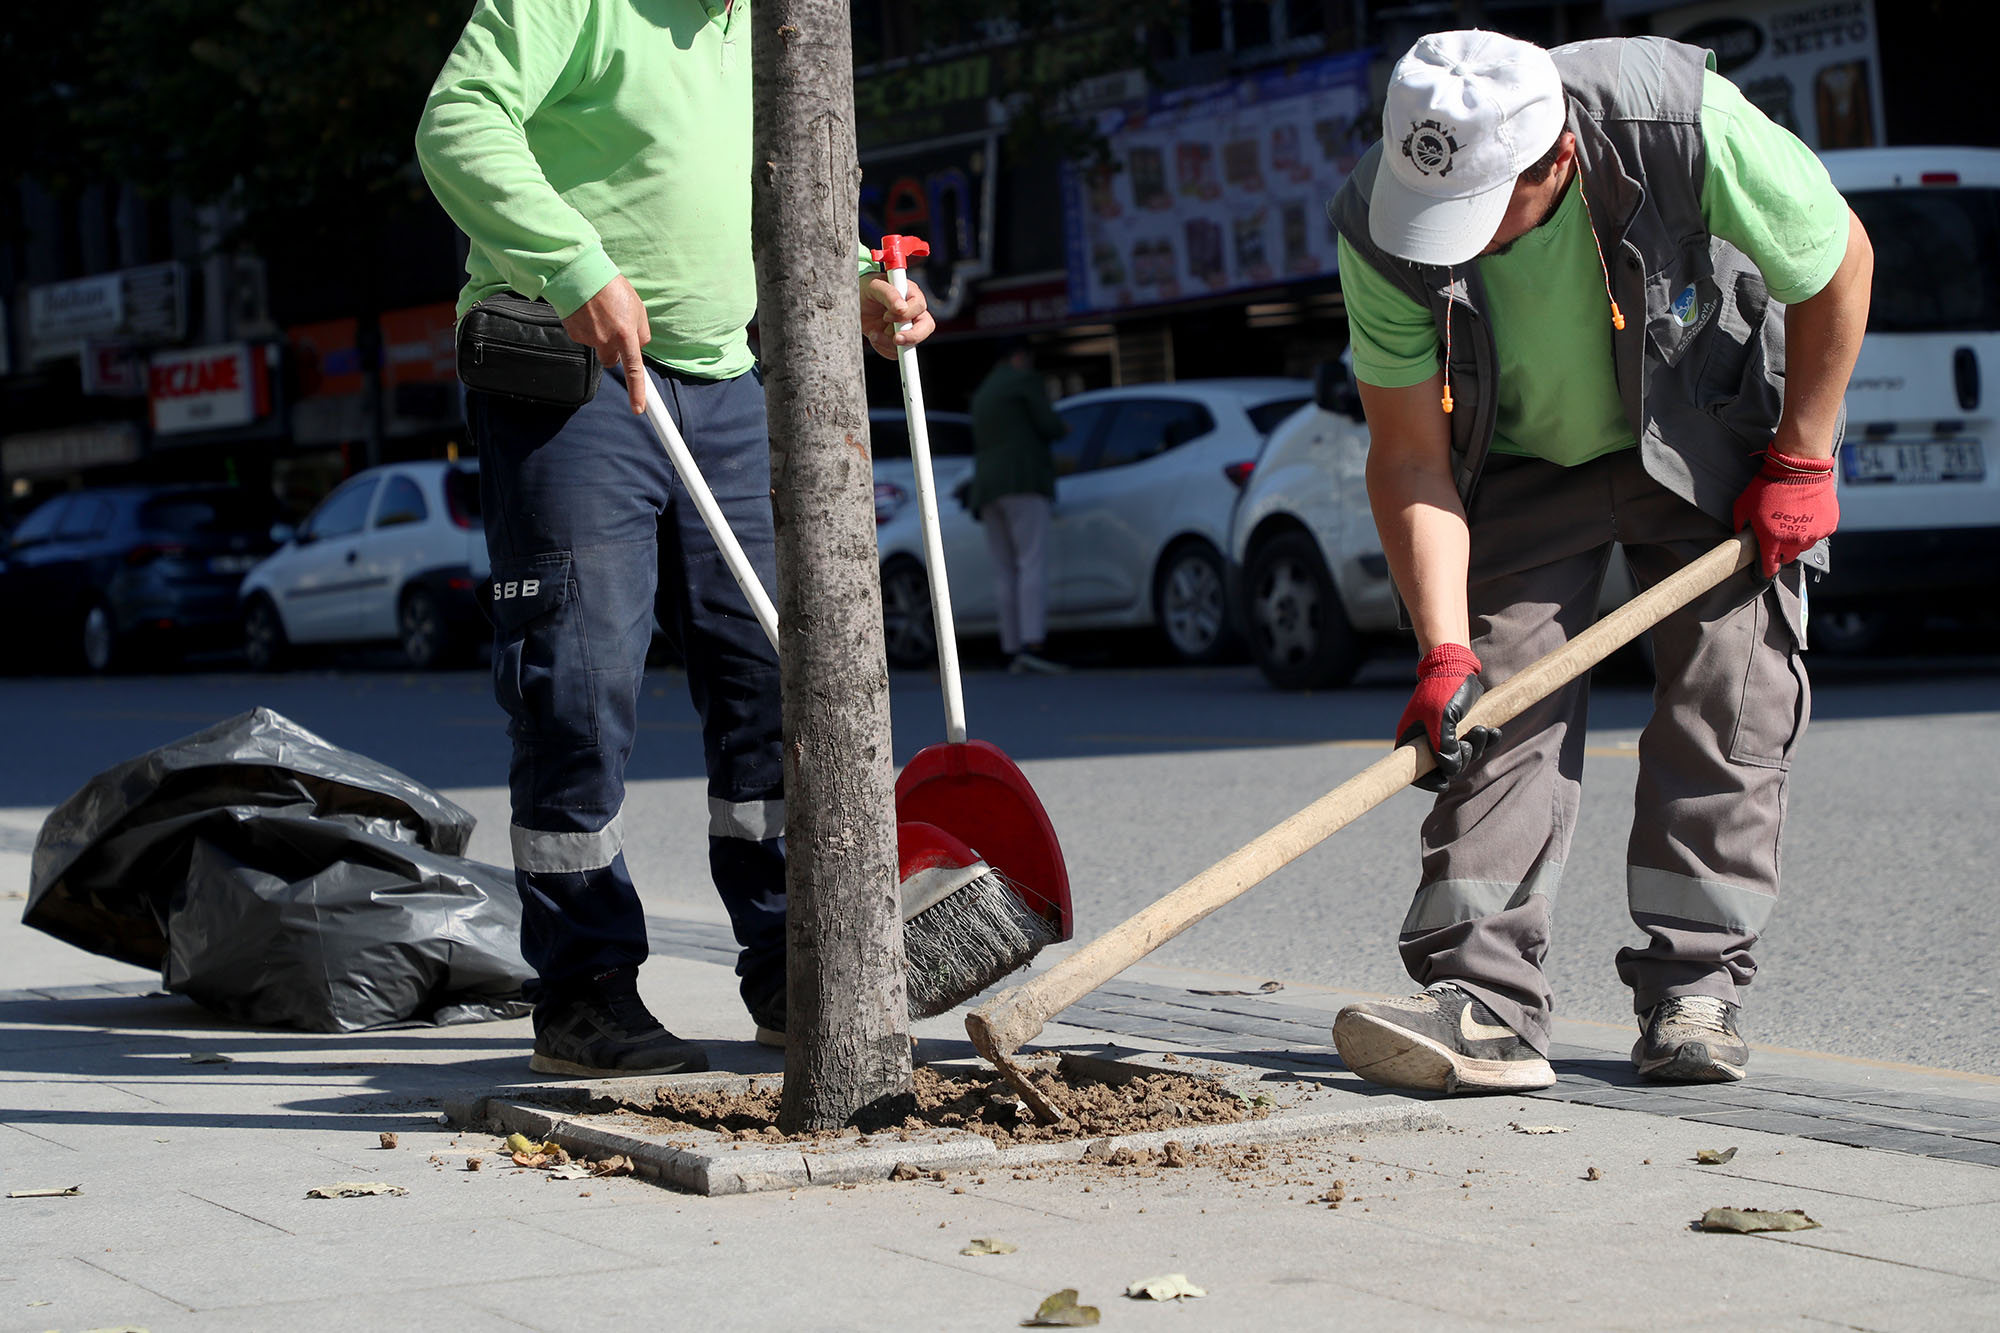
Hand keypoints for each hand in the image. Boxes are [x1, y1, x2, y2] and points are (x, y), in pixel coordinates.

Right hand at [561, 274, 651, 412]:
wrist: (579, 274)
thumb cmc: (611, 287)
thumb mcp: (637, 307)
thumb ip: (642, 330)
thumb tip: (640, 345)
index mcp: (626, 335)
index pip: (634, 370)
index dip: (637, 392)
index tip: (638, 408)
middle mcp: (607, 341)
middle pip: (613, 360)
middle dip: (615, 351)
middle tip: (614, 329)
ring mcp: (589, 339)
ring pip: (599, 347)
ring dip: (601, 336)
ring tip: (601, 313)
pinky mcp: (574, 334)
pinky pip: (585, 337)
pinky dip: (588, 328)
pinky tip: (589, 312)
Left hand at [860, 273, 933, 358]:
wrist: (855, 303)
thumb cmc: (866, 289)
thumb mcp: (874, 286)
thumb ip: (889, 293)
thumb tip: (902, 308)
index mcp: (910, 294)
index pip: (919, 306)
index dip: (906, 314)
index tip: (887, 317)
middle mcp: (912, 311)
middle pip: (926, 327)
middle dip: (912, 336)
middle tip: (895, 340)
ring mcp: (906, 327)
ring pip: (911, 343)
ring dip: (889, 343)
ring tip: (873, 334)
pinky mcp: (898, 340)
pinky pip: (898, 352)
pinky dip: (884, 349)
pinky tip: (875, 337)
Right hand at [1397, 643, 1498, 792]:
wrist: (1457, 665)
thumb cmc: (1443, 688)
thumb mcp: (1441, 717)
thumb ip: (1443, 746)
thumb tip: (1449, 770)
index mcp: (1413, 738)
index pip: (1413, 770)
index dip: (1426, 780)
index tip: (1443, 781)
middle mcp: (1427, 739)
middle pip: (1444, 767)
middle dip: (1461, 759)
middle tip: (1468, 742)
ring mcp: (1446, 735)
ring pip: (1463, 756)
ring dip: (1477, 747)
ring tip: (1482, 730)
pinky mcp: (1463, 727)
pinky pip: (1477, 744)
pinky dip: (1487, 740)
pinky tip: (1494, 732)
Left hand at [1731, 446, 1838, 577]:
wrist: (1798, 468)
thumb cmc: (1768, 486)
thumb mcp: (1743, 505)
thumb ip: (1740, 525)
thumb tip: (1740, 536)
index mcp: (1773, 539)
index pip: (1771, 566)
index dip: (1768, 567)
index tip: (1767, 567)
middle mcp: (1795, 540)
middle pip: (1789, 557)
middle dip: (1782, 550)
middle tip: (1779, 535)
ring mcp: (1814, 534)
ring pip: (1805, 546)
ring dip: (1799, 539)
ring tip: (1793, 520)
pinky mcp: (1829, 525)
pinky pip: (1819, 534)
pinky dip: (1814, 528)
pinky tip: (1807, 514)